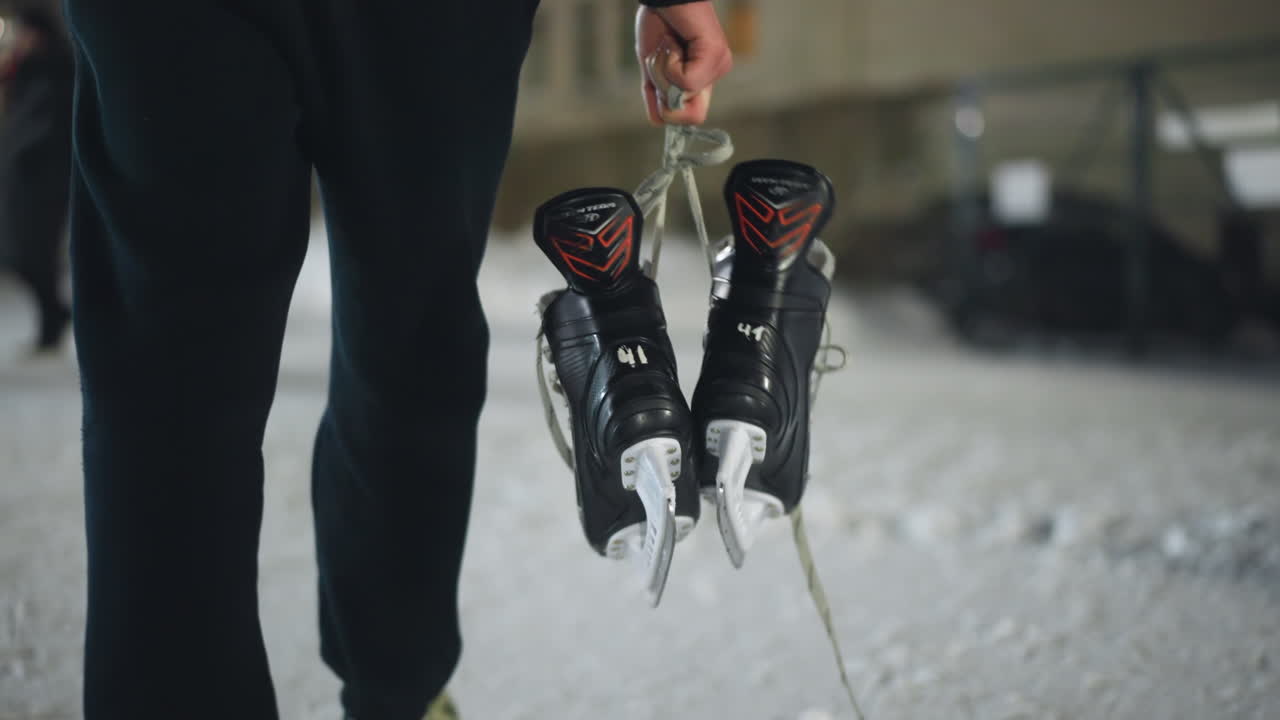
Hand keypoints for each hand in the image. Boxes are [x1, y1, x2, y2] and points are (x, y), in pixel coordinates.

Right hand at [635, 2, 732, 126]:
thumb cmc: (659, 21)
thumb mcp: (653, 65)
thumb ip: (656, 94)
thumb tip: (658, 121)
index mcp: (702, 78)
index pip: (693, 118)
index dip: (670, 111)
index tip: (660, 81)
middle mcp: (714, 74)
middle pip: (693, 117)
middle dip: (667, 93)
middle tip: (665, 63)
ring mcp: (718, 65)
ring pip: (685, 96)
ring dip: (664, 72)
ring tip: (668, 45)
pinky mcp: (716, 55)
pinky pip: (687, 80)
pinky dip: (670, 63)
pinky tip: (673, 42)